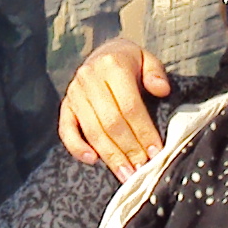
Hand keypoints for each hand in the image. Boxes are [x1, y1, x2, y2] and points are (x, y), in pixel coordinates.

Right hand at [58, 43, 172, 169]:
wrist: (103, 53)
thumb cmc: (130, 62)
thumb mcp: (147, 59)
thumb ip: (156, 73)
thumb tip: (162, 90)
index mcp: (112, 65)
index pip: (130, 106)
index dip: (143, 131)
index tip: (156, 152)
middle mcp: (89, 78)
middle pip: (111, 122)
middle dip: (129, 149)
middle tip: (142, 169)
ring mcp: (74, 93)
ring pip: (92, 130)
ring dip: (110, 155)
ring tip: (125, 174)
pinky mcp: (65, 105)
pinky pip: (66, 130)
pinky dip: (77, 147)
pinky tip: (93, 160)